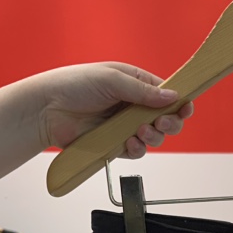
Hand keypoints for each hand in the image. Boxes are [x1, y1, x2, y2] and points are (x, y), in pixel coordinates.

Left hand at [31, 62, 193, 156]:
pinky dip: (137, 149)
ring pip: (154, 137)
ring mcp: (125, 126)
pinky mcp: (116, 144)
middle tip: (161, 123)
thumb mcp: (112, 80)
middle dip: (169, 123)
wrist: (47, 110)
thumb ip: (143, 91)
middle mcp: (133, 105)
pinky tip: (130, 144)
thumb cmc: (73, 85)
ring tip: (140, 132)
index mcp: (135, 83)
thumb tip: (172, 97)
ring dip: (153, 137)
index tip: (185, 109)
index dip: (179, 102)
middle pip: (166, 119)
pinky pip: (137, 151)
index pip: (167, 94)